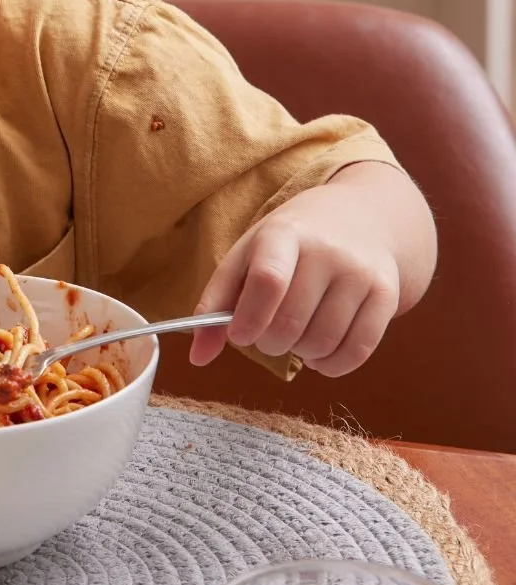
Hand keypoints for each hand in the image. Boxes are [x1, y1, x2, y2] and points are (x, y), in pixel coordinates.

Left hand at [188, 163, 427, 377]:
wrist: (360, 218)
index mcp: (283, 233)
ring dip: (300, 354)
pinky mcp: (386, 295)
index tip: (239, 336)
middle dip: (270, 342)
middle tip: (267, 334)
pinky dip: (331, 365)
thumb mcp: (247, 256)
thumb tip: (197, 357)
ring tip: (295, 336)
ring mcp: (360, 272)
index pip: (268, 280)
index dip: (249, 319)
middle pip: (292, 321)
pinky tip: (320, 352)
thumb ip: (217, 304)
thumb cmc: (290, 245)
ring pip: (322, 341)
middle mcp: (327, 250)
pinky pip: (357, 351)